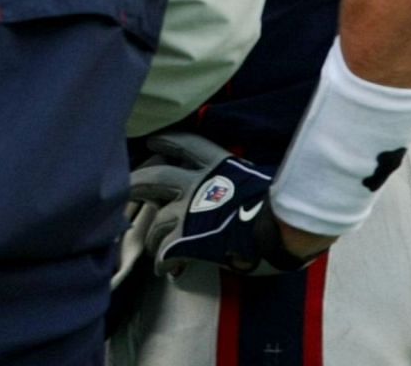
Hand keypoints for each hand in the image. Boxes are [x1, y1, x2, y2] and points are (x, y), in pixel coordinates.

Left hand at [128, 132, 330, 276]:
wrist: (284, 229)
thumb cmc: (281, 206)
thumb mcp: (257, 180)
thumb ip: (236, 180)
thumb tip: (236, 187)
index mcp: (216, 165)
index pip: (184, 144)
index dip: (166, 142)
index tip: (153, 141)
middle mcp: (195, 185)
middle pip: (152, 178)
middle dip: (135, 184)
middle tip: (127, 190)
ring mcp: (188, 212)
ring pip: (155, 221)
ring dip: (151, 236)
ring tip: (152, 246)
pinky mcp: (189, 240)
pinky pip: (166, 251)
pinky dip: (163, 262)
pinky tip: (165, 270)